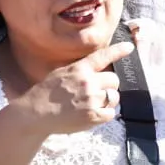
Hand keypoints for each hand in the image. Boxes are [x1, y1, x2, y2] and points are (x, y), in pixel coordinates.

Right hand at [17, 40, 134, 133]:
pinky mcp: (93, 116)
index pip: (104, 56)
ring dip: (107, 100)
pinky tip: (92, 113)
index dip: (119, 51)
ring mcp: (92, 99)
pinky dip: (105, 114)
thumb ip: (80, 70)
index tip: (129, 48)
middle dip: (109, 85)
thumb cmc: (46, 93)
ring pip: (114, 97)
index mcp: (80, 69)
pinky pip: (111, 113)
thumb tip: (98, 70)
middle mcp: (88, 82)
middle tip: (97, 91)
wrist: (35, 113)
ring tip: (92, 103)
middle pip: (114, 80)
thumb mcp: (61, 73)